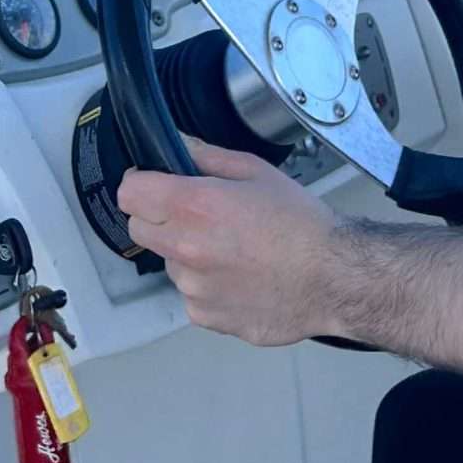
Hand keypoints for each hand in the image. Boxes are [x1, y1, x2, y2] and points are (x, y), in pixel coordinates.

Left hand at [118, 138, 343, 345]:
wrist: (332, 277)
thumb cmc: (300, 222)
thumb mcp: (256, 171)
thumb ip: (207, 155)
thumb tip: (177, 145)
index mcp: (194, 206)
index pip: (129, 193)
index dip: (141, 184)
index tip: (155, 183)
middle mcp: (185, 249)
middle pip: (138, 229)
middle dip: (158, 217)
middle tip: (197, 214)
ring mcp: (193, 289)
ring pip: (169, 263)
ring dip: (187, 254)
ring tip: (233, 249)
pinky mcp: (205, 317)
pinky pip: (191, 296)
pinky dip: (207, 286)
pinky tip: (241, 276)